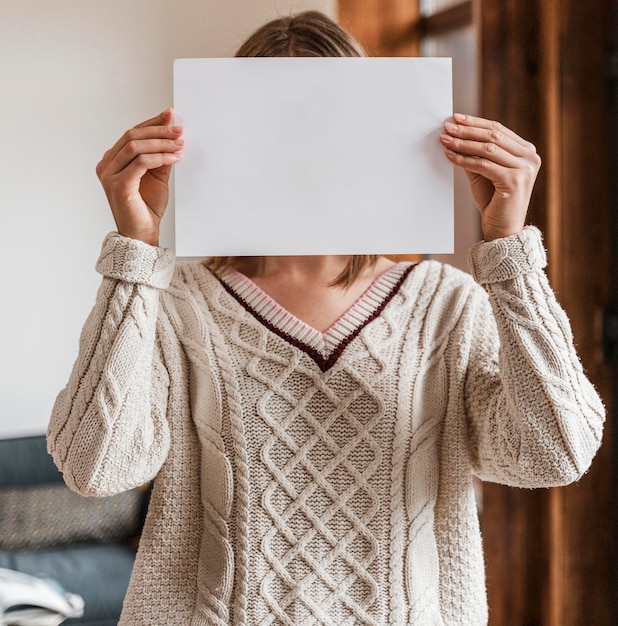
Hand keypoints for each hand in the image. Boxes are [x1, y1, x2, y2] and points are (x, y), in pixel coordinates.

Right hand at [96, 108, 183, 245]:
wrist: (142, 234)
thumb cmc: (147, 208)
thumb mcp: (157, 177)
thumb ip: (160, 157)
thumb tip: (172, 135)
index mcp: (112, 160)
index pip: (131, 134)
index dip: (152, 123)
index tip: (171, 115)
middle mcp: (107, 165)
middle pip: (132, 136)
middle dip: (158, 131)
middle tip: (179, 130)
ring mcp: (109, 175)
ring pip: (136, 147)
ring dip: (161, 143)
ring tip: (180, 145)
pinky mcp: (118, 185)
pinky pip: (141, 163)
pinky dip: (160, 158)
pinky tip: (175, 158)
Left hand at [439, 113, 540, 241]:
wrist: (503, 230)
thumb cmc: (494, 203)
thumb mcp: (483, 173)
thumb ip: (475, 155)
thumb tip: (456, 135)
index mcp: (526, 151)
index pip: (498, 130)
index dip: (475, 123)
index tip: (456, 118)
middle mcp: (529, 157)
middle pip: (493, 135)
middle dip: (467, 130)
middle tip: (447, 127)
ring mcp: (524, 169)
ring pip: (488, 148)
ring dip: (463, 143)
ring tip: (445, 140)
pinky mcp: (514, 181)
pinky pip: (483, 165)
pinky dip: (464, 159)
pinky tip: (451, 156)